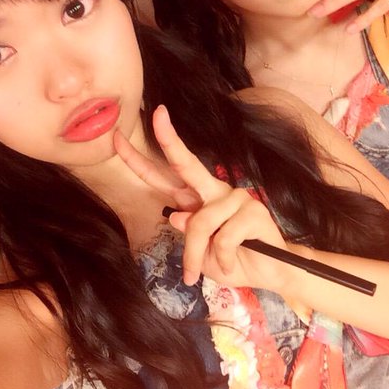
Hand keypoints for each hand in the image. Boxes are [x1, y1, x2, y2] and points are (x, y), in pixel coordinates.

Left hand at [114, 105, 290, 289]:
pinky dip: (220, 260)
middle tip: (157, 114)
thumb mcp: (200, 255)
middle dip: (169, 140)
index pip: (165, 176)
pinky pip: (221, 239)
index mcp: (197, 199)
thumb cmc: (232, 260)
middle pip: (187, 164)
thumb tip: (174, 217)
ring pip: (198, 224)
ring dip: (195, 256)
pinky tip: (231, 264)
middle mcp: (214, 191)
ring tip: (201, 272)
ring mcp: (235, 198)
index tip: (116, 138)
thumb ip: (186, 236)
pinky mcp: (252, 211)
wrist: (271, 274)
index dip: (139, 160)